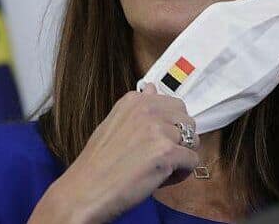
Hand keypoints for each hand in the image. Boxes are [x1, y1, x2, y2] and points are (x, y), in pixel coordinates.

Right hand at [33, 83, 199, 223]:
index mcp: (135, 100)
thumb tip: (151, 88)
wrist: (85, 190)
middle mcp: (148, 109)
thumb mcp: (115, 123)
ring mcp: (158, 129)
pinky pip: (192, 161)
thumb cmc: (98, 163)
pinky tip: (160, 179)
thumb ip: (139, 107)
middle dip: (180, 140)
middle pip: (188, 121)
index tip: (153, 142)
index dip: (169, 127)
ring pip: (193, 142)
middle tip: (158, 157)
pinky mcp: (167, 152)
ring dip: (181, 158)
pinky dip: (181, 174)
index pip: (174, 105)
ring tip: (158, 169)